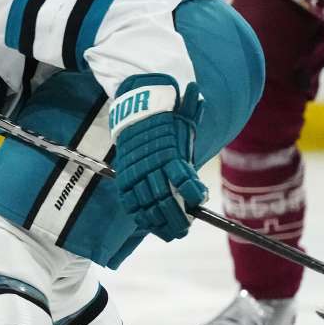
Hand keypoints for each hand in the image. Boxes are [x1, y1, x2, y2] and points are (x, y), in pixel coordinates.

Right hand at [110, 76, 207, 241]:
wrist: (131, 116)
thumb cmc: (163, 119)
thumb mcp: (178, 114)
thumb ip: (190, 111)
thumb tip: (194, 91)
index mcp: (168, 151)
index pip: (182, 177)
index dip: (192, 193)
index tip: (198, 202)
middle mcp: (152, 165)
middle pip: (165, 198)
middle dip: (177, 217)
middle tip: (185, 227)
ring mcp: (136, 175)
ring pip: (148, 205)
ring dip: (160, 221)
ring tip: (172, 232)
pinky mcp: (124, 181)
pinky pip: (131, 204)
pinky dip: (141, 217)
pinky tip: (152, 225)